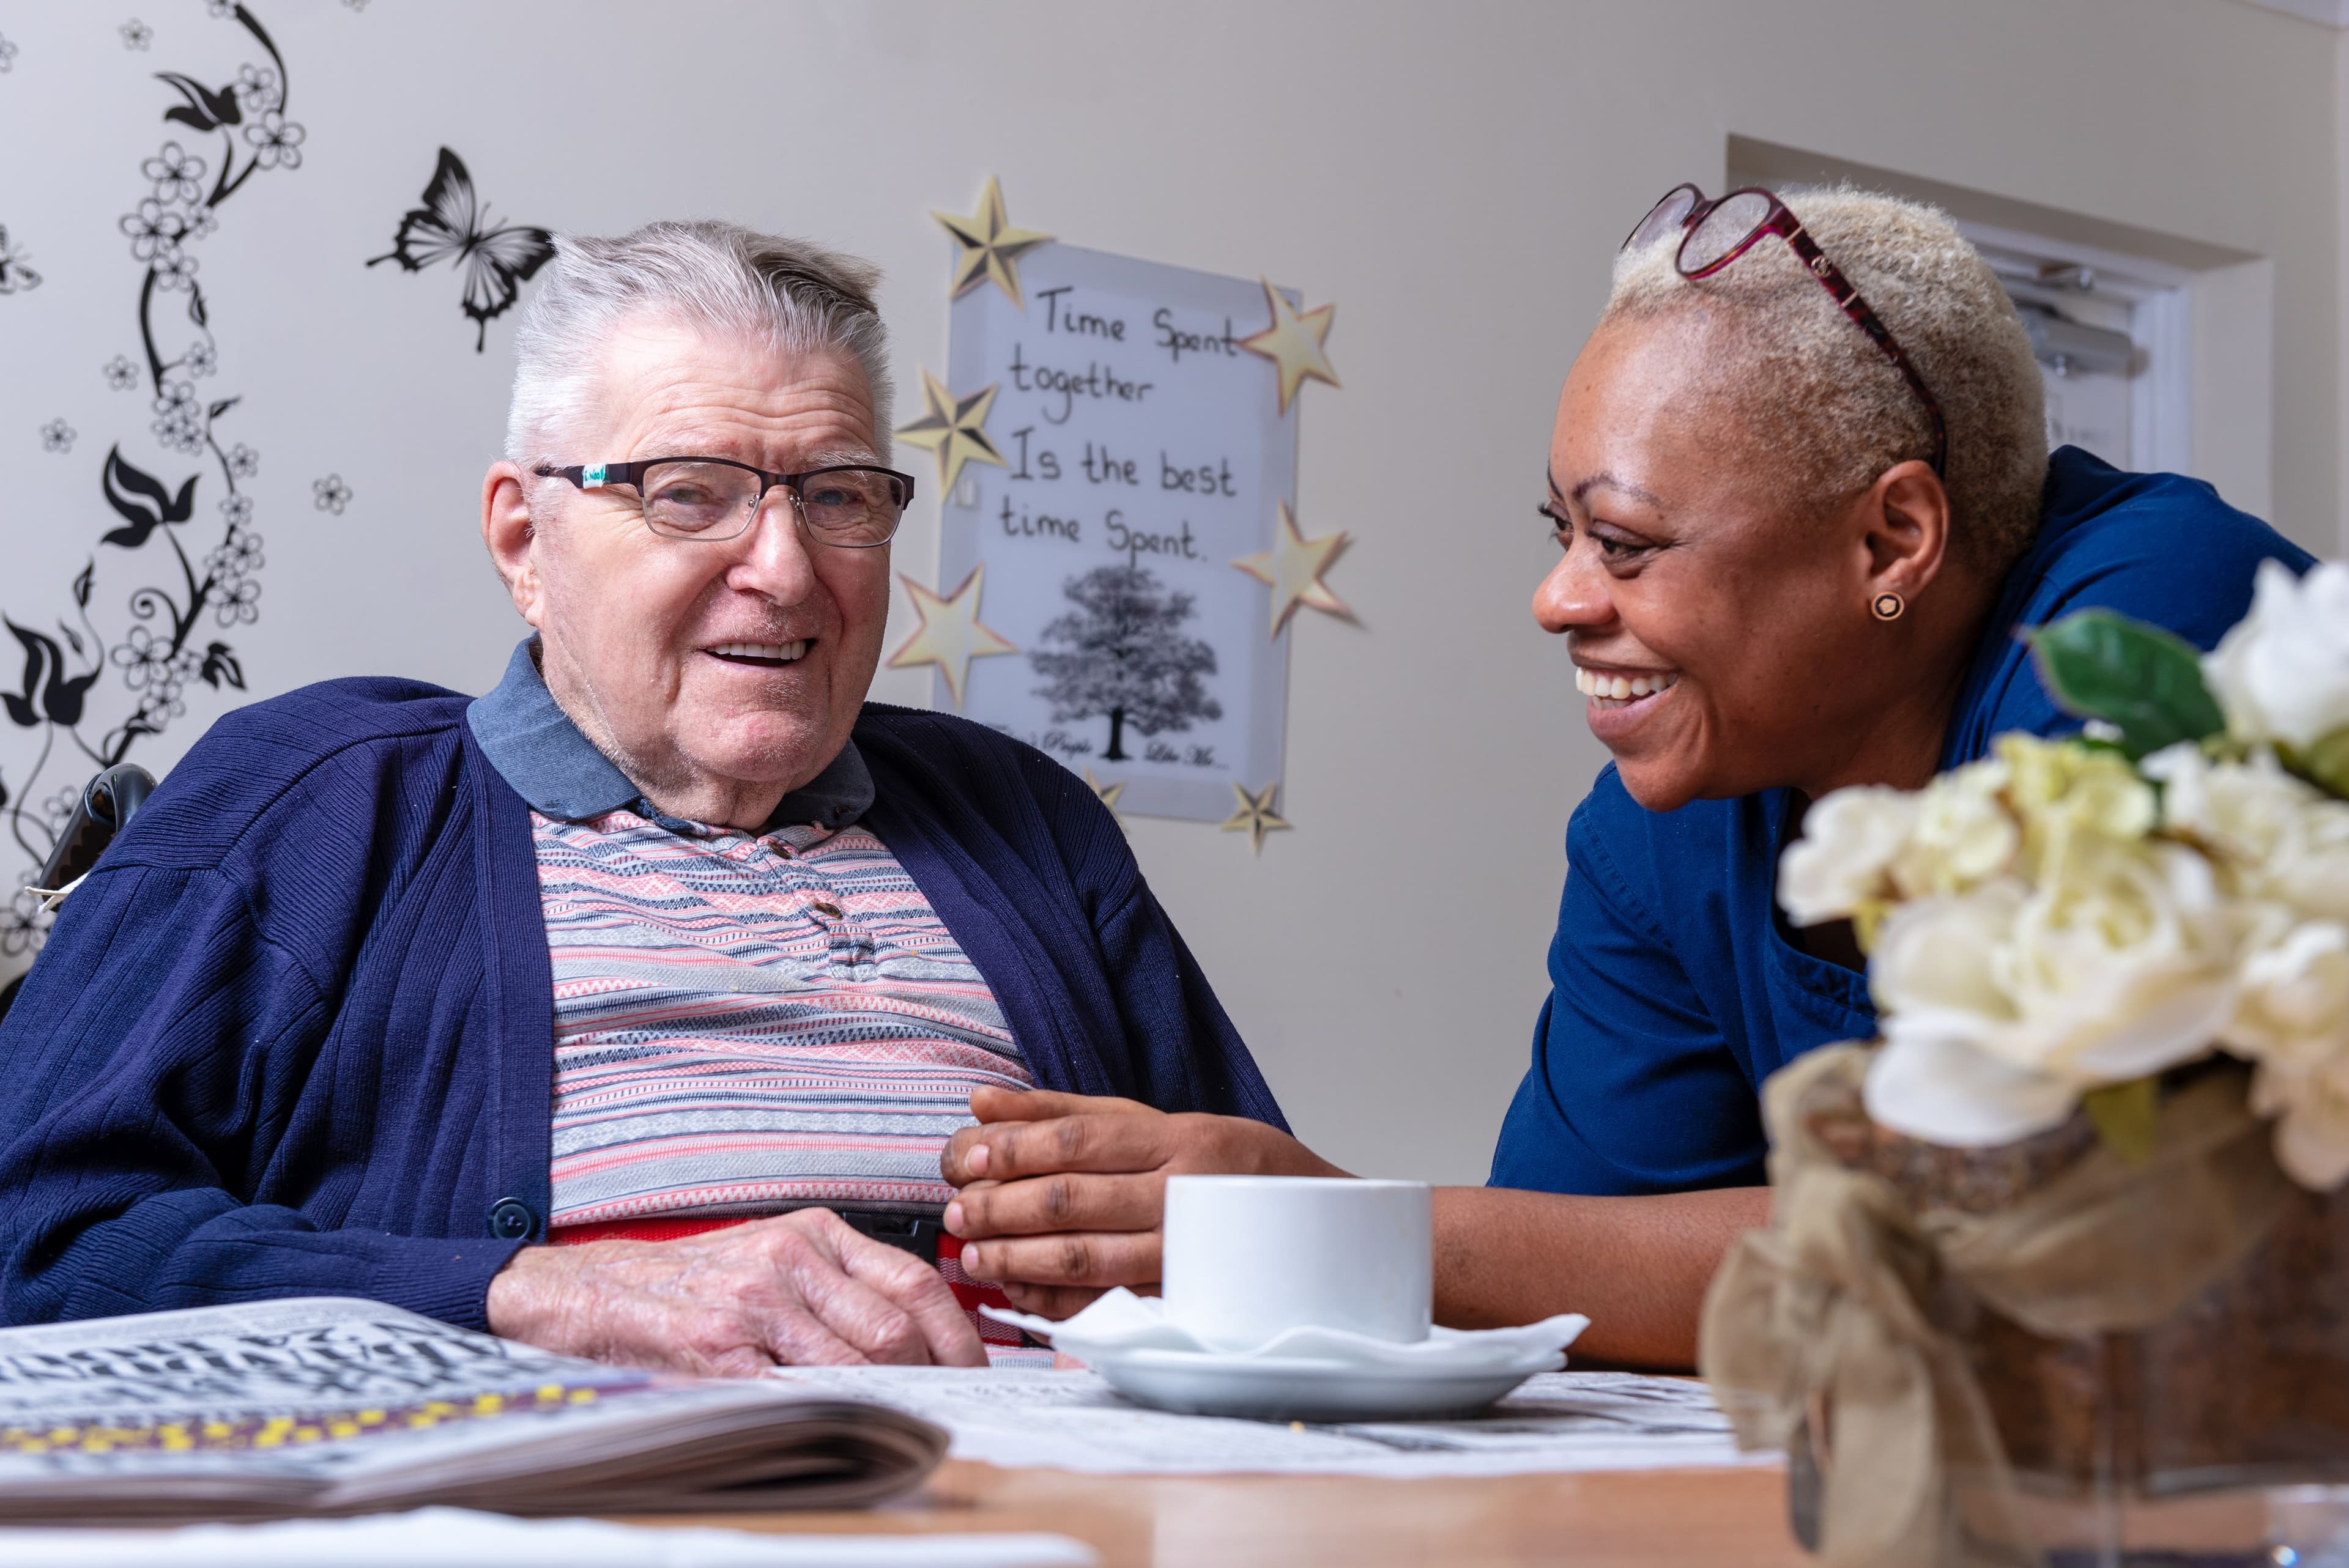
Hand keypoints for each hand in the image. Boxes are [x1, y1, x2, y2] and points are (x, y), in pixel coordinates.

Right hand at [484, 1208, 985, 1375]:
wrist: (597, 1294)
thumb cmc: (696, 1284)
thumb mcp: (778, 1260)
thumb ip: (843, 1291)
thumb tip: (919, 1344)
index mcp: (816, 1232)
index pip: (916, 1282)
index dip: (958, 1335)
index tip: (980, 1371)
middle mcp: (791, 1256)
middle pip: (894, 1328)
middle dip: (926, 1377)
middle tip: (937, 1407)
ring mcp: (755, 1296)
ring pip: (855, 1360)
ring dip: (881, 1399)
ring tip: (891, 1419)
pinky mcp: (719, 1340)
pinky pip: (794, 1387)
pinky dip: (823, 1410)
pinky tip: (829, 1420)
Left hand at [940, 1088, 1345, 1313]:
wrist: (1324, 1226)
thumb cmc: (1231, 1166)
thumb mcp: (1157, 1121)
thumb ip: (1067, 1112)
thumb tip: (983, 1102)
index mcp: (1178, 1138)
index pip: (1077, 1140)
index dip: (1013, 1149)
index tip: (965, 1156)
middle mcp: (1185, 1191)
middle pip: (1073, 1199)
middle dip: (1001, 1208)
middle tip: (958, 1213)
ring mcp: (1188, 1250)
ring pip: (1086, 1256)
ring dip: (1018, 1259)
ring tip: (976, 1255)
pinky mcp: (1189, 1298)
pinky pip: (1110, 1304)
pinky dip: (1058, 1302)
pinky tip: (1021, 1295)